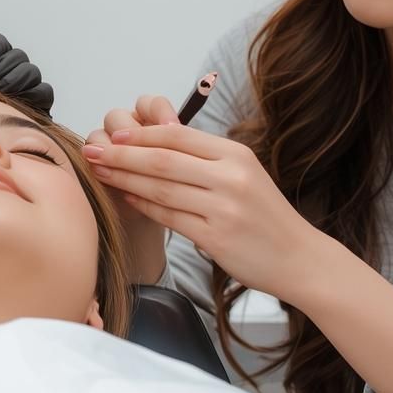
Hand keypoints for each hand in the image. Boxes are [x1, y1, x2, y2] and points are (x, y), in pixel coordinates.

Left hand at [83, 116, 322, 298]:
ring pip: (161, 187)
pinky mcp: (216, 237)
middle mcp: (230, 177)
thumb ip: (206, 159)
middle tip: (92, 151)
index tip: (114, 135)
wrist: (300, 258)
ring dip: (124, 179)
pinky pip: (169, 217)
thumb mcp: (244, 174)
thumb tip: (155, 143)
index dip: (140, 134)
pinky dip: (143, 205)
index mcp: (235, 155)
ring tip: (101, 173)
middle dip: (121, 154)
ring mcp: (223, 207)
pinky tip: (125, 198)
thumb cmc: (266, 217)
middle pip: (162, 160)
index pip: (177, 136)